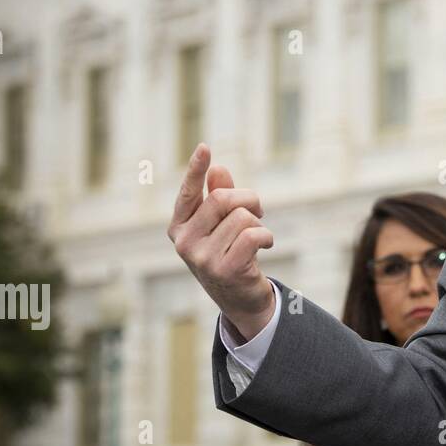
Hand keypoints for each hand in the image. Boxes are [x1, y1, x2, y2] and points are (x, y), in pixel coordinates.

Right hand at [168, 143, 275, 341]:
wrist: (240, 298)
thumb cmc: (230, 253)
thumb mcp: (222, 225)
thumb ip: (219, 196)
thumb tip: (219, 169)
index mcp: (179, 227)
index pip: (188, 193)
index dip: (196, 169)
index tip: (205, 147)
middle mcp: (184, 242)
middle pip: (222, 199)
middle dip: (248, 200)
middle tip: (258, 211)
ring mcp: (201, 258)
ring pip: (242, 217)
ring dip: (259, 223)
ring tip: (258, 237)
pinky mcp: (224, 270)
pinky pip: (253, 235)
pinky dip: (266, 236)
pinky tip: (265, 246)